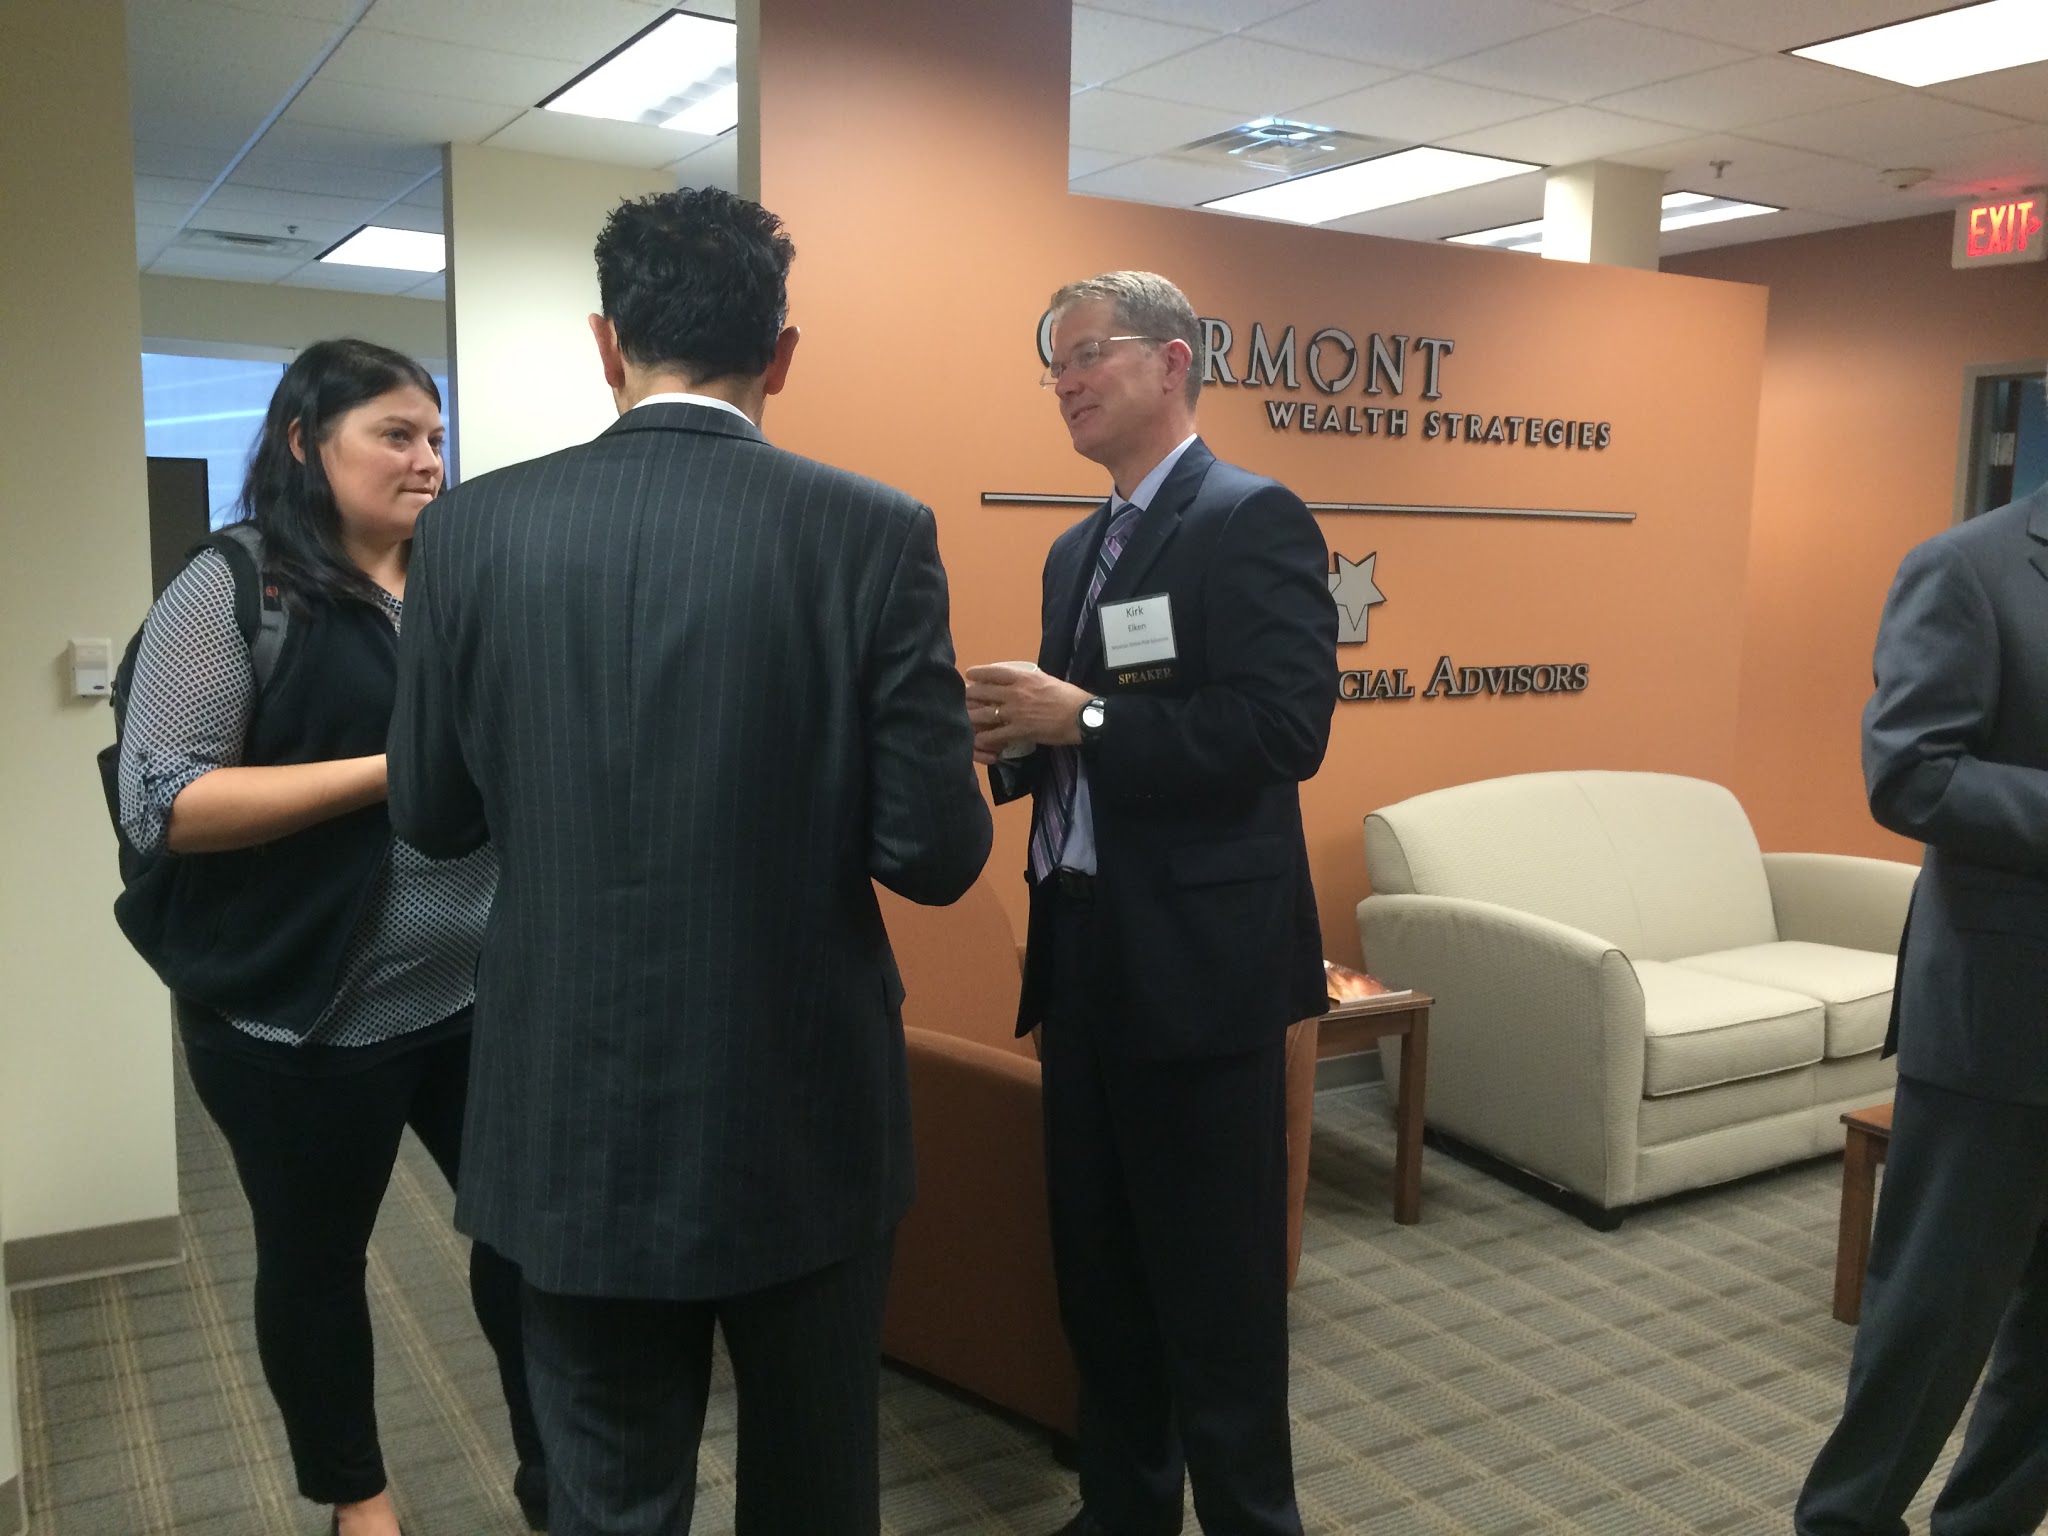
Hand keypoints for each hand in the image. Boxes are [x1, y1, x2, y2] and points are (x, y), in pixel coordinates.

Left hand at [965, 661, 1090, 763]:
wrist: (1080, 716)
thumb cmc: (1069, 696)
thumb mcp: (1047, 680)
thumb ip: (1030, 679)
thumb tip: (1020, 679)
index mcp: (1023, 678)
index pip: (994, 672)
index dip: (979, 673)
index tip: (969, 674)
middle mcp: (1015, 693)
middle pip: (983, 692)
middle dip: (969, 695)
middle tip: (962, 698)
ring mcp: (1015, 712)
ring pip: (984, 713)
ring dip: (971, 716)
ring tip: (964, 718)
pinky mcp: (1019, 730)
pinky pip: (995, 734)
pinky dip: (984, 738)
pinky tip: (977, 739)